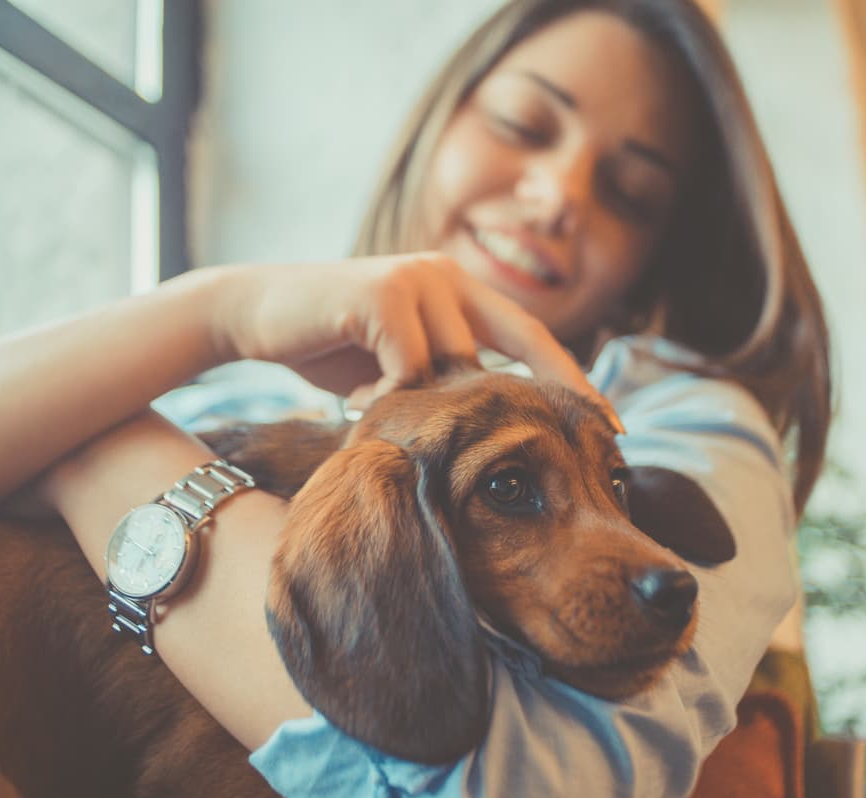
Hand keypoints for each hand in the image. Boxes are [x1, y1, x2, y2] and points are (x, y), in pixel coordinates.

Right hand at [214, 253, 621, 428]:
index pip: (532, 339)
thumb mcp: (399, 365)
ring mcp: (416, 277)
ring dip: (426, 409)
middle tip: (553, 454)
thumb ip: (443, 378)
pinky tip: (353, 400)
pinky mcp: (381, 292)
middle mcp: (446, 275)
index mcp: (459, 289)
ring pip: (452, 368)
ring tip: (384, 420)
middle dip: (523, 408)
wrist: (255, 312)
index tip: (610, 426)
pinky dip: (386, 396)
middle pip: (504, 354)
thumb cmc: (331, 346)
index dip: (573, 382)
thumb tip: (494, 427)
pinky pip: (409, 368)